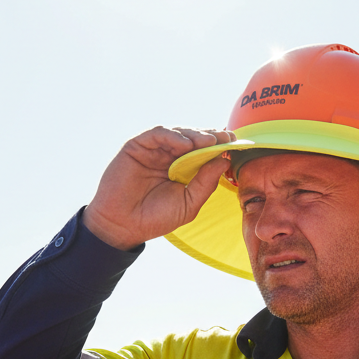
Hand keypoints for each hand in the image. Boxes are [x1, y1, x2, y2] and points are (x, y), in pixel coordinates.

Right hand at [83, 126, 235, 250]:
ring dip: (195, 135)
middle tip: (226, 137)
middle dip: (211, 137)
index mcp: (183, 169)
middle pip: (194, 139)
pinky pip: (157, 134)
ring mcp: (153, 150)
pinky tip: (185, 144)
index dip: (219, 146)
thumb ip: (206, 183)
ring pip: (178, 133)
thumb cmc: (156, 218)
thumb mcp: (189, 203)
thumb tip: (224, 160)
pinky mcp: (137, 146)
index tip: (235, 144)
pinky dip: (173, 136)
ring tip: (208, 141)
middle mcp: (169, 156)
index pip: (204, 152)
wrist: (123, 226)